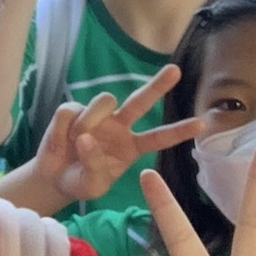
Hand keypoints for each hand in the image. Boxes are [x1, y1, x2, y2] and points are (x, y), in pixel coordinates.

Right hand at [30, 66, 204, 203]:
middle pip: (141, 101)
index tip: (202, 124)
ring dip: (90, 120)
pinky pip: (71, 110)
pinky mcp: (72, 111)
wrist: (53, 180)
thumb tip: (85, 138)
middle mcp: (118, 126)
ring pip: (103, 101)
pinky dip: (63, 128)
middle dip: (158, 85)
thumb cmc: (80, 182)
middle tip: (176, 70)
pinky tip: (61, 140)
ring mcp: (97, 117)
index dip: (179, 131)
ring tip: (76, 140)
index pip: (159, 137)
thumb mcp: (93, 185)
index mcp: (131, 147)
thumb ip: (95, 165)